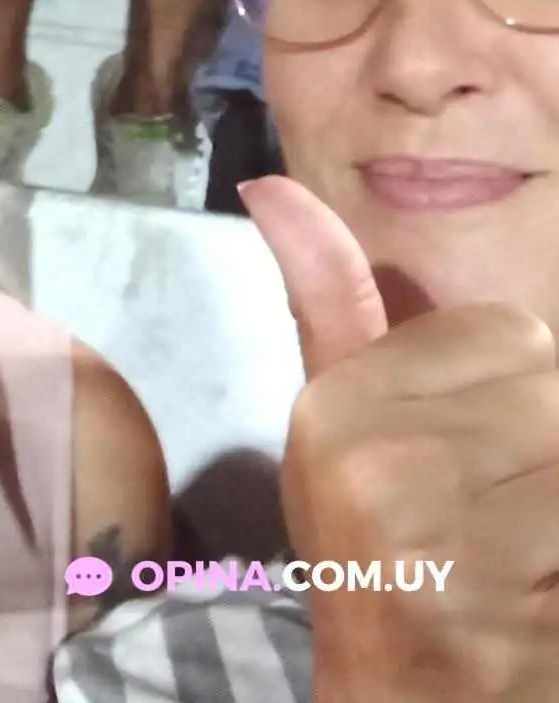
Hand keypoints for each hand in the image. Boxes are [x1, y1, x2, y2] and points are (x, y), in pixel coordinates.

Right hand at [243, 176, 558, 701]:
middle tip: (512, 509)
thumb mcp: (334, 425)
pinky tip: (544, 590)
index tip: (475, 453)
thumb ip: (328, 299)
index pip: (509, 332)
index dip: (513, 389)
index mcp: (337, 413)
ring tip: (532, 547)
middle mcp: (391, 471)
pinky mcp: (534, 616)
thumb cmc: (374, 556)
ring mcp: (465, 554)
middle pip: (556, 392)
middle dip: (549, 449)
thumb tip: (273, 187)